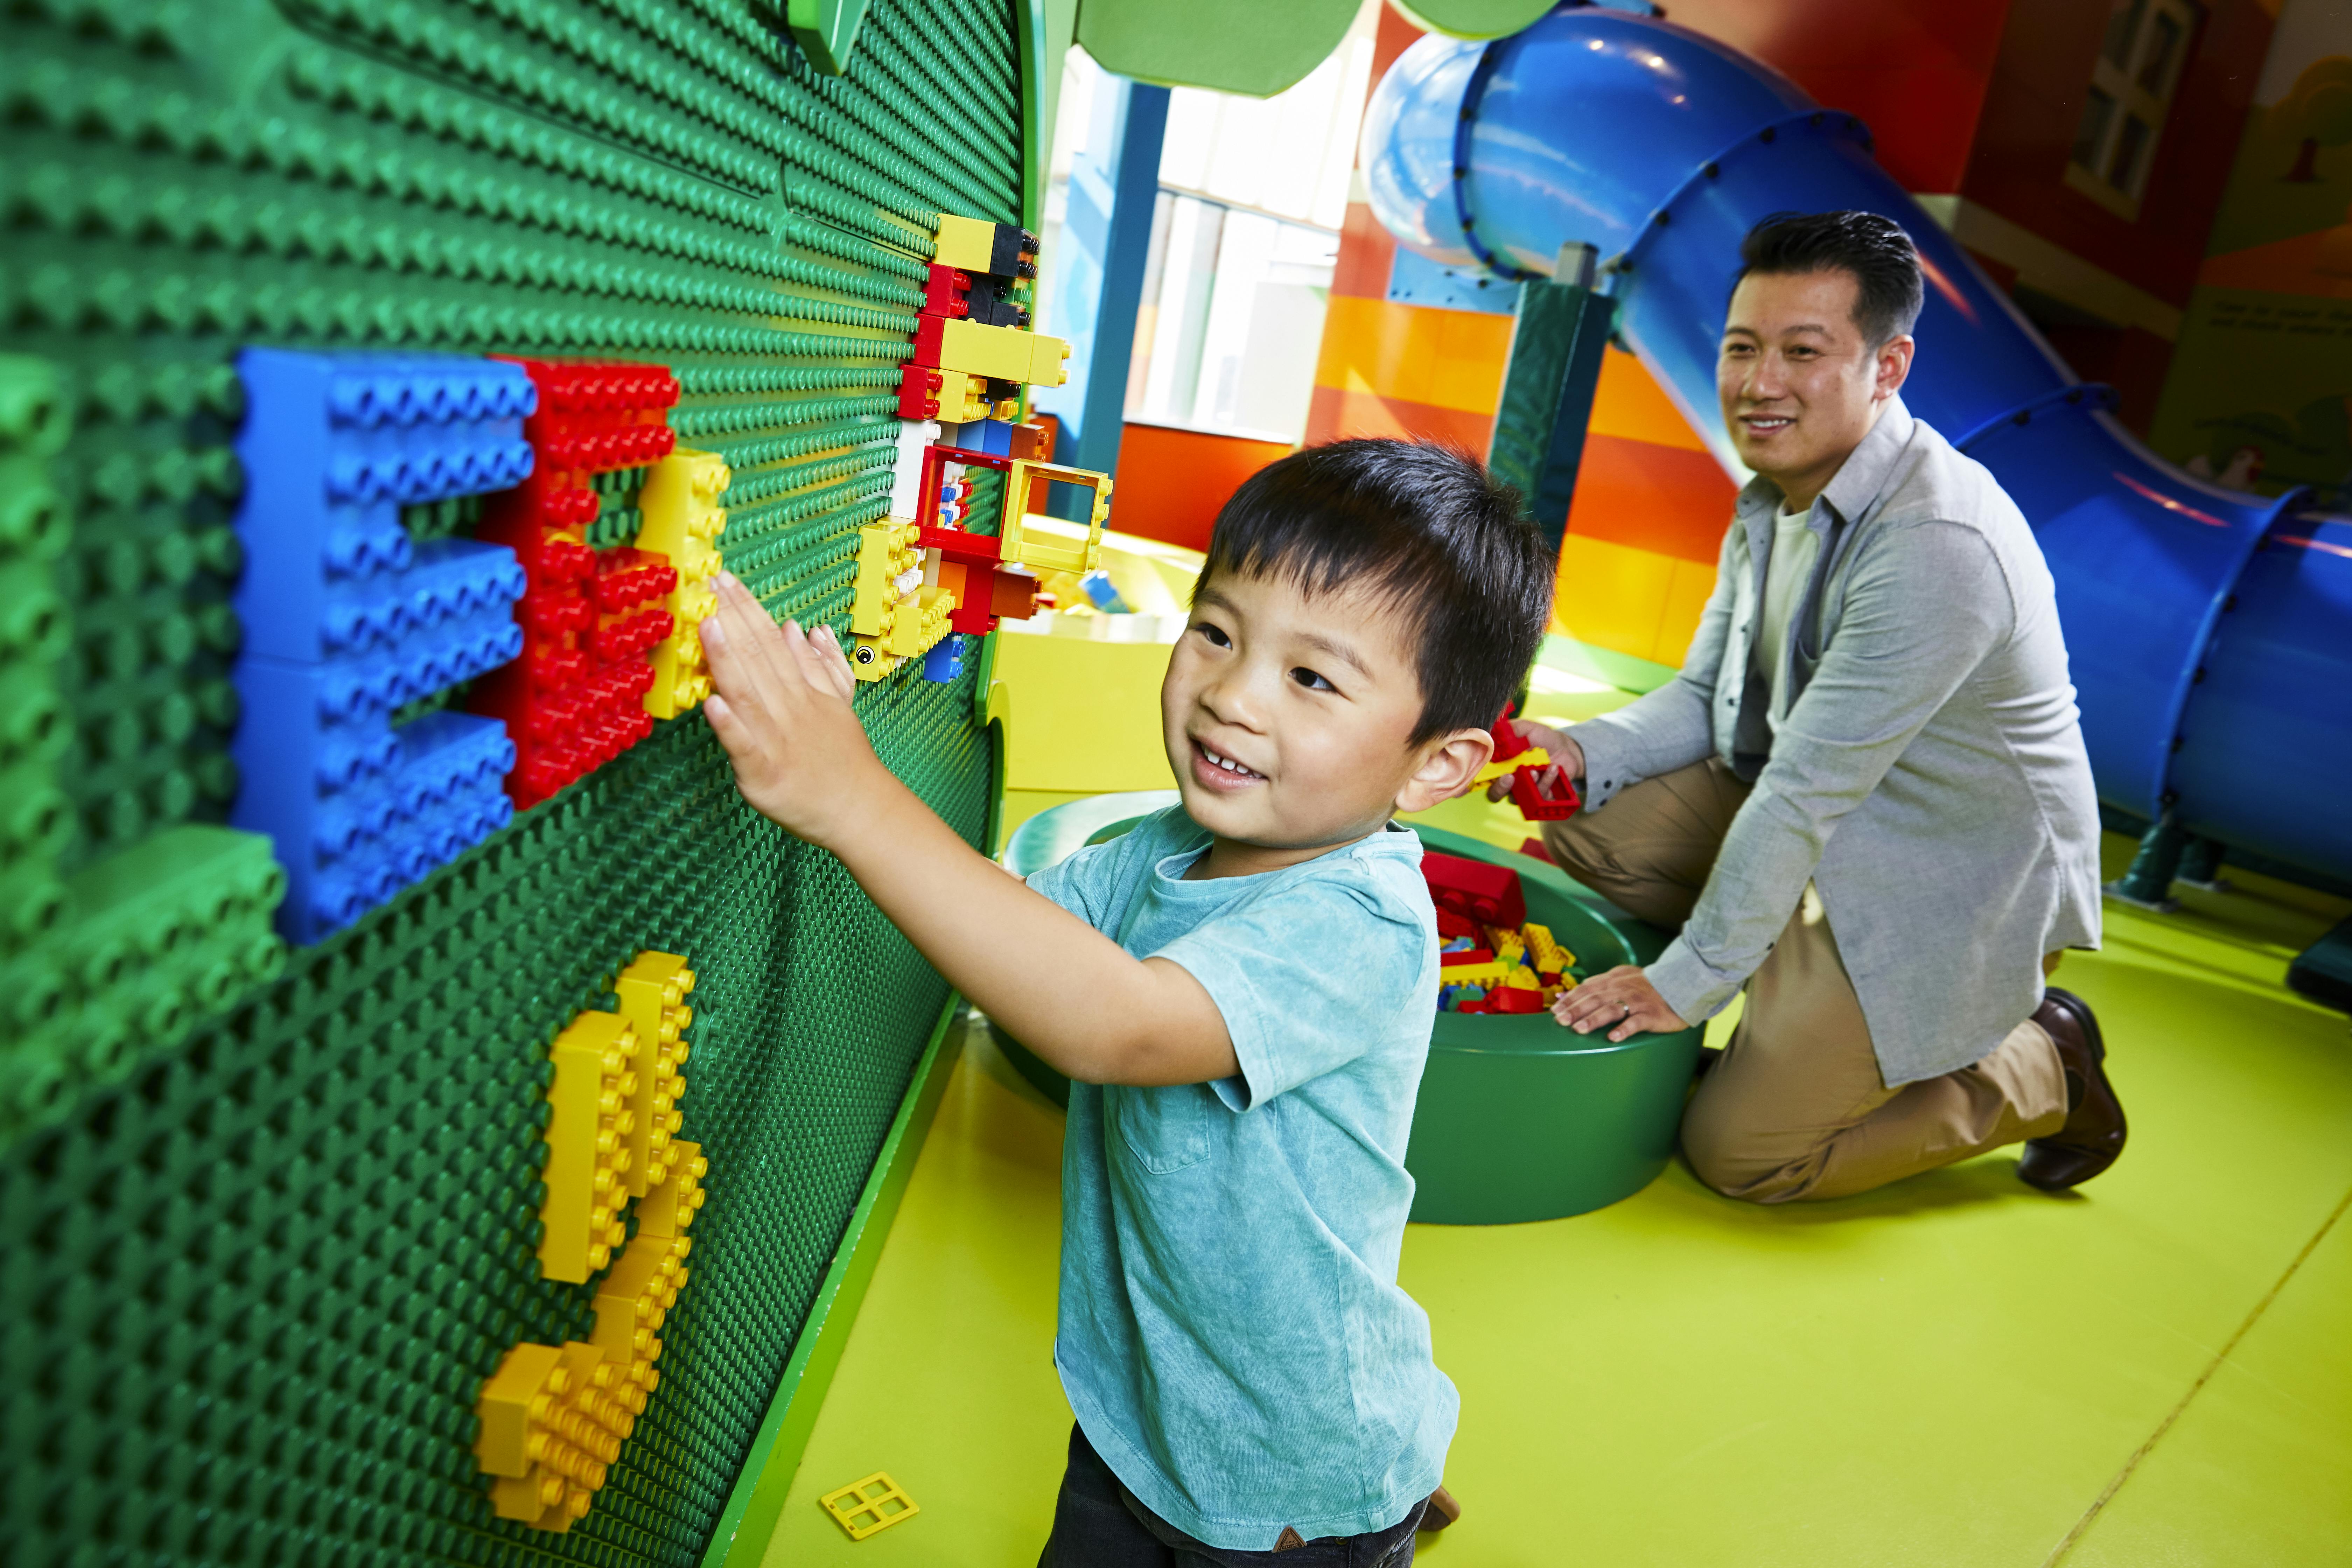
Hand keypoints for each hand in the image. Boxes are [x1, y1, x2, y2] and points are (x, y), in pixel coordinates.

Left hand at [701, 572, 886, 847]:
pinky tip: (712, 702)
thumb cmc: (843, 758)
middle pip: (758, 658)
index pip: (772, 641)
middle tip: (708, 586)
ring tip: (707, 625)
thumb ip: (821, 665)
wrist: (858, 808)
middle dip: (732, 619)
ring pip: (748, 693)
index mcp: (805, 691)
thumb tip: (804, 629)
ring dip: (726, 659)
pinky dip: (729, 725)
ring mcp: (775, 740)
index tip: (726, 581)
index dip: (748, 609)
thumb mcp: (839, 703)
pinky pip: (743, 746)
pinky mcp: (762, 773)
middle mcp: (789, 709)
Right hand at [1485, 720, 1584, 802]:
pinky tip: (1554, 768)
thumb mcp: (1526, 728)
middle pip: (1495, 794)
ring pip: (1519, 798)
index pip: (1482, 776)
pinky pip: (1541, 796)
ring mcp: (1525, 790)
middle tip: (1509, 777)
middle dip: (1500, 788)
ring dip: (1529, 783)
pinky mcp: (1541, 795)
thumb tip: (1494, 731)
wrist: (1566, 747)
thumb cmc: (1542, 738)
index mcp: (1500, 765)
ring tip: (1538, 769)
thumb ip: (1511, 729)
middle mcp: (1509, 780)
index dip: (1476, 779)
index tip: (1479, 777)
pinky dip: (1547, 781)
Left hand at [1553, 965, 1685, 1041]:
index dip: (1570, 999)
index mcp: (1613, 981)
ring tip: (1579, 1029)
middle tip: (1560, 1021)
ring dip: (1594, 1019)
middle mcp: (1622, 990)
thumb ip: (1593, 985)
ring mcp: (1637, 1002)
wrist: (1680, 984)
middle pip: (1595, 999)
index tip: (1555, 1010)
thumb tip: (1563, 994)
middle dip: (1576, 1009)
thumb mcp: (1619, 978)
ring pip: (1612, 1010)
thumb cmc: (1646, 985)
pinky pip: (1636, 1022)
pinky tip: (1613, 1037)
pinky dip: (1624, 1029)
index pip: (1586, 988)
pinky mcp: (1651, 1015)